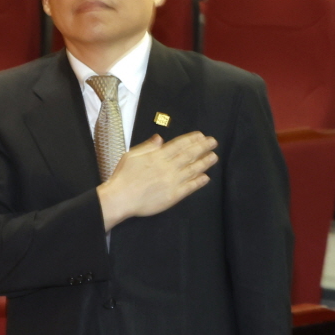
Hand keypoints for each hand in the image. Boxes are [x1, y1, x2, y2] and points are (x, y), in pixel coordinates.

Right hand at [98, 131, 216, 229]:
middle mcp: (167, 167)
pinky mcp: (173, 195)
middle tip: (213, 142)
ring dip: (205, 162)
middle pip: (189, 155)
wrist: (121, 198)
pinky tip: (206, 177)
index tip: (201, 136)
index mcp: (157, 156)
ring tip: (214, 157)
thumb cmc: (123, 177)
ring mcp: (172, 181)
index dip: (192, 139)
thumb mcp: (132, 156)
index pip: (179, 145)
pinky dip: (199, 182)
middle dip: (203, 147)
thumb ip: (147, 147)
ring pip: (193, 170)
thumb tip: (159, 138)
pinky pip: (190, 187)